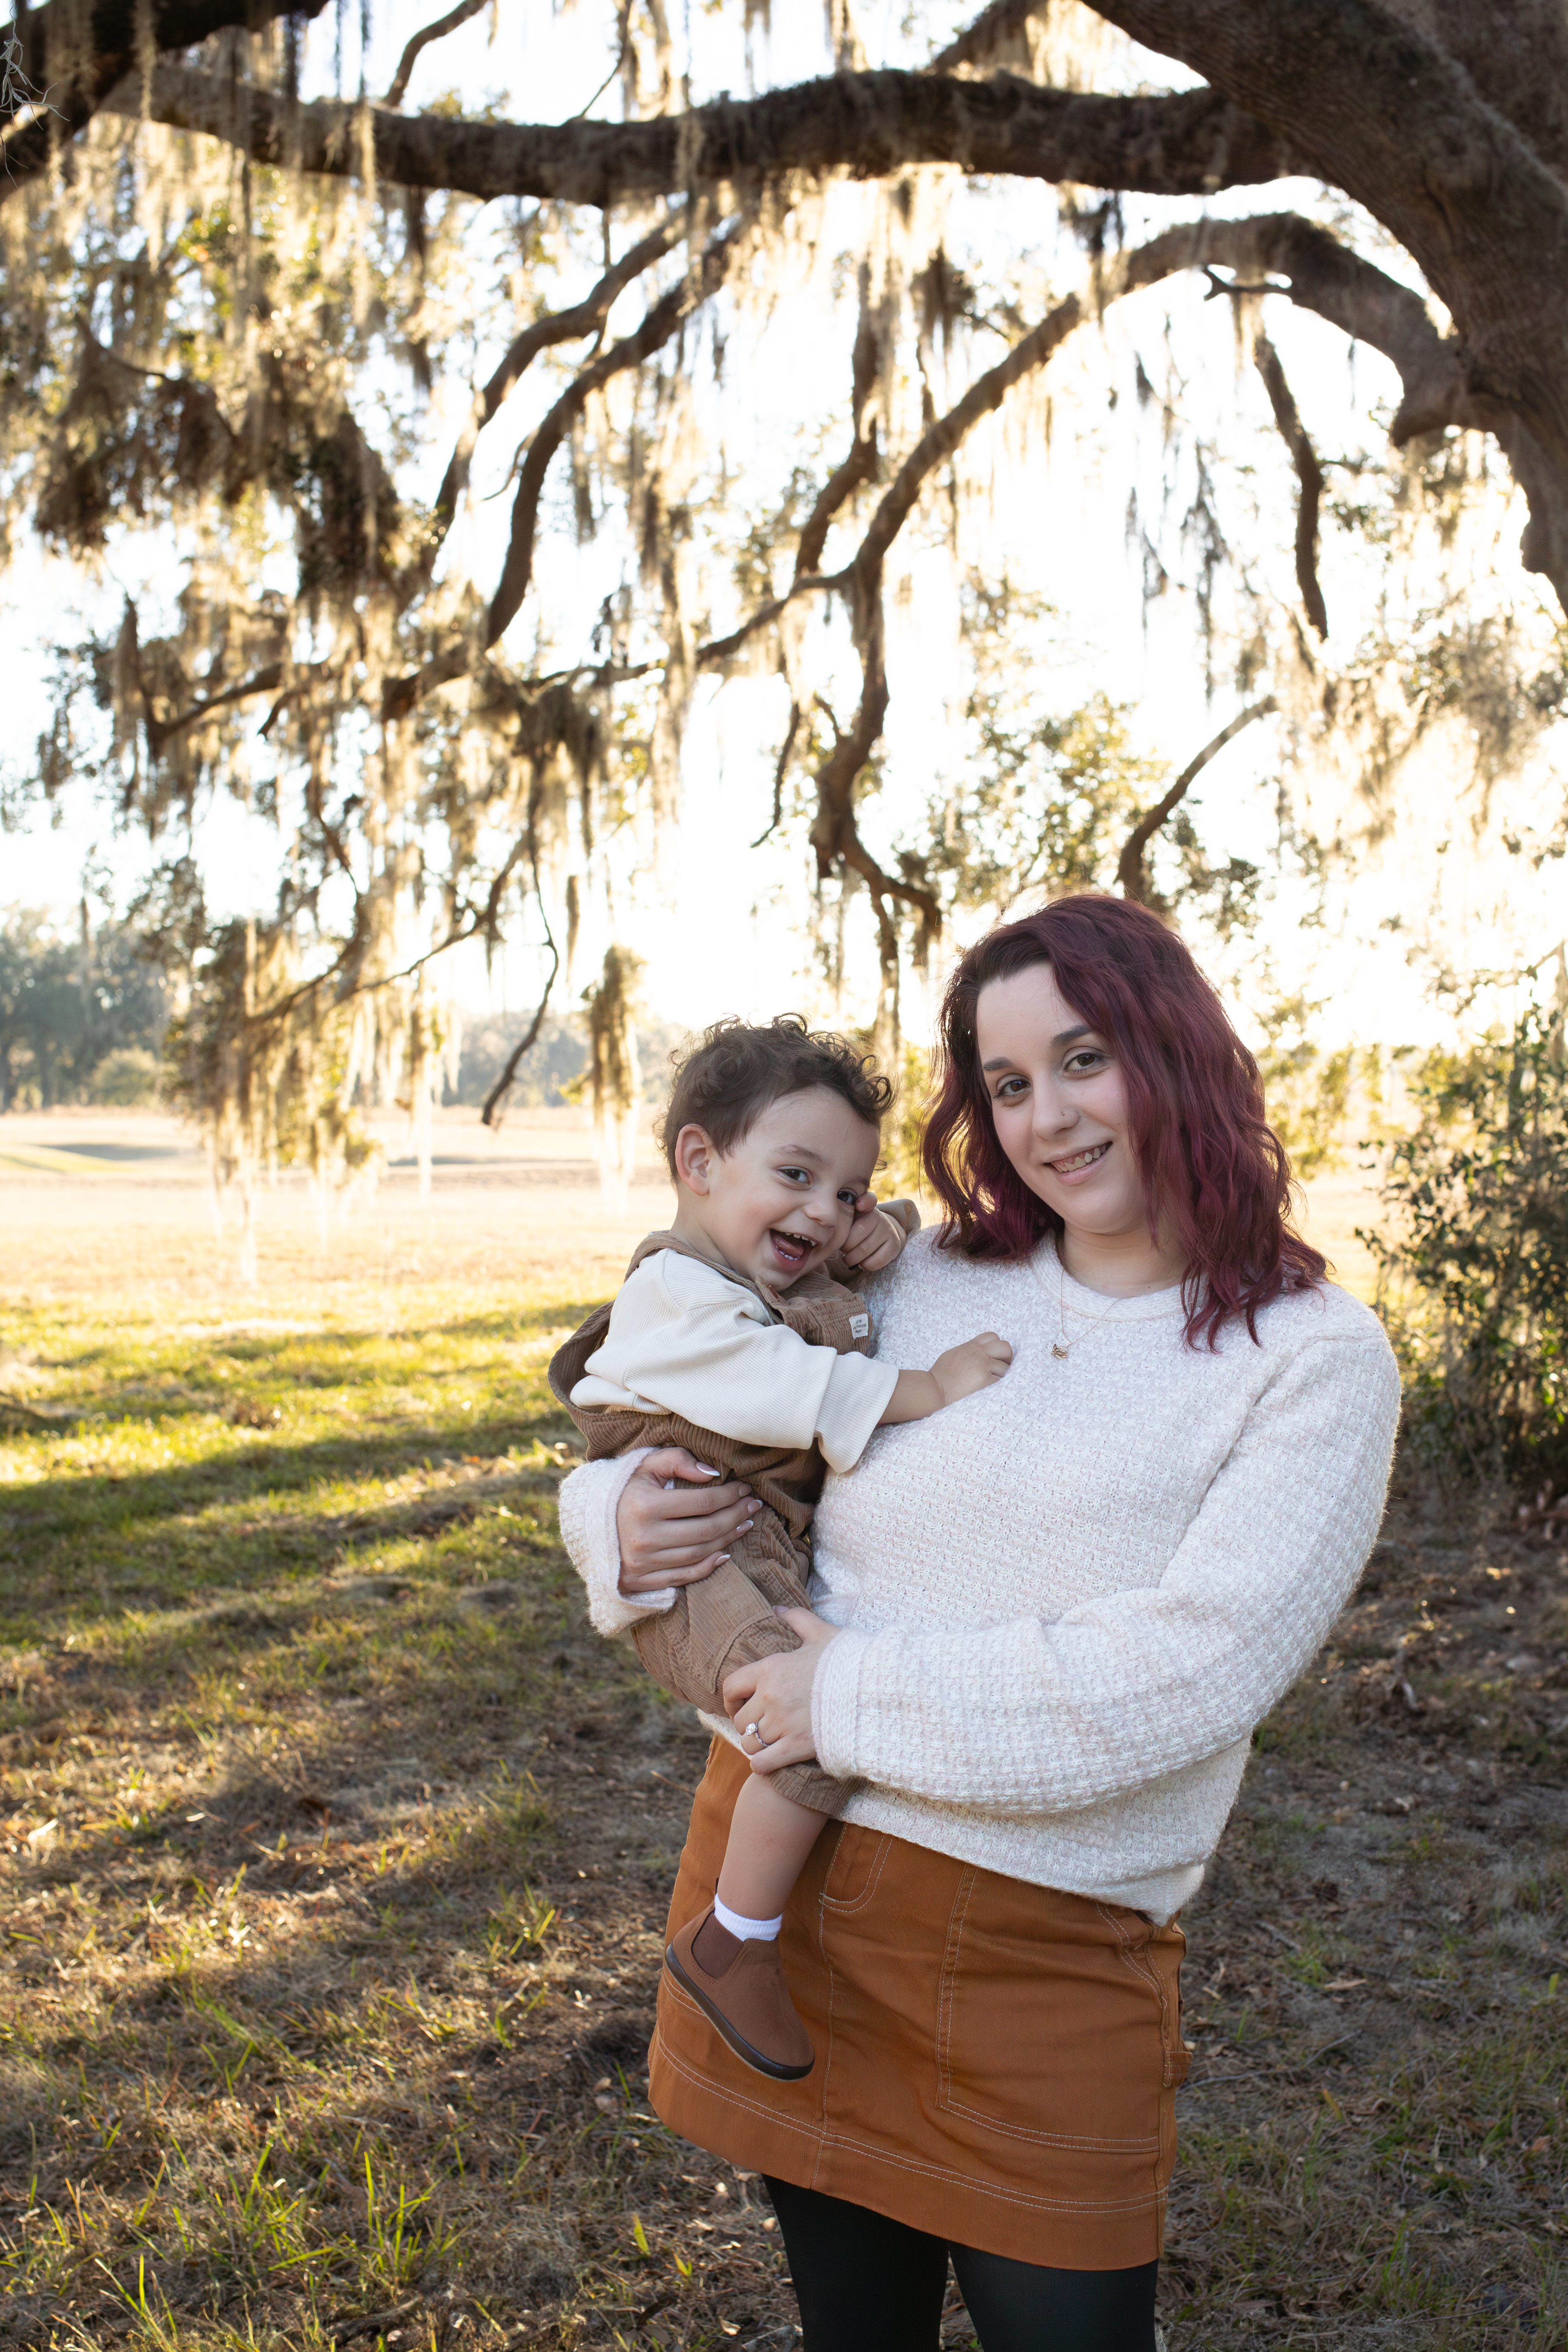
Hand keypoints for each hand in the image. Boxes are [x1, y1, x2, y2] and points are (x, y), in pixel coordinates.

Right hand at [614, 1448, 754, 1596]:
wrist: (588, 1526)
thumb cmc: (624, 1491)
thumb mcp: (644, 1466)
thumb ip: (676, 1460)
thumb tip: (713, 1473)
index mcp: (644, 1505)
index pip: (702, 1502)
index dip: (730, 1495)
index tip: (744, 1488)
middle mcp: (643, 1537)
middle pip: (706, 1529)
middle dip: (736, 1515)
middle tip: (753, 1505)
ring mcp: (643, 1563)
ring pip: (700, 1553)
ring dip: (729, 1538)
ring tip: (744, 1523)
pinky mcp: (643, 1581)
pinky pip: (685, 1576)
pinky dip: (709, 1566)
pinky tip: (725, 1552)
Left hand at [721, 1608, 839, 1769]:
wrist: (876, 1687)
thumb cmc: (848, 1660)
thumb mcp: (822, 1633)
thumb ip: (797, 1619)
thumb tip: (777, 1609)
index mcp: (771, 1669)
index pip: (731, 1687)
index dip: (730, 1700)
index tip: (738, 1705)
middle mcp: (771, 1697)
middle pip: (740, 1720)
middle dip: (748, 1724)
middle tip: (761, 1726)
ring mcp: (783, 1723)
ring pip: (749, 1743)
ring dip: (756, 1745)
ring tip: (768, 1743)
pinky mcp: (797, 1746)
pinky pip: (762, 1763)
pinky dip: (762, 1764)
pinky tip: (771, 1760)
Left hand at [838, 1192, 905, 1273]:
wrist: (887, 1234)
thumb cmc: (859, 1229)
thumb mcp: (851, 1220)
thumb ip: (842, 1219)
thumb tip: (829, 1231)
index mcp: (865, 1208)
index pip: (868, 1199)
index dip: (865, 1201)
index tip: (859, 1205)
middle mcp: (879, 1216)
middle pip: (858, 1232)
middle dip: (845, 1246)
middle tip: (842, 1250)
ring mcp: (889, 1230)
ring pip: (865, 1249)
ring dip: (852, 1258)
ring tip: (847, 1259)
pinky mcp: (895, 1245)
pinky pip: (877, 1260)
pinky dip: (866, 1265)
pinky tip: (862, 1263)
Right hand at [932, 1331, 1011, 1405]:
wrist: (935, 1389)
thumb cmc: (941, 1374)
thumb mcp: (955, 1354)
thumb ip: (969, 1350)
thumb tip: (981, 1352)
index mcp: (971, 1346)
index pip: (993, 1337)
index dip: (996, 1346)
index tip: (993, 1356)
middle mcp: (979, 1353)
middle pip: (1005, 1347)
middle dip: (1006, 1358)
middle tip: (999, 1368)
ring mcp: (983, 1366)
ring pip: (1005, 1367)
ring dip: (1001, 1374)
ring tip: (991, 1381)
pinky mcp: (985, 1380)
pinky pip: (1000, 1381)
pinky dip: (996, 1385)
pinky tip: (987, 1389)